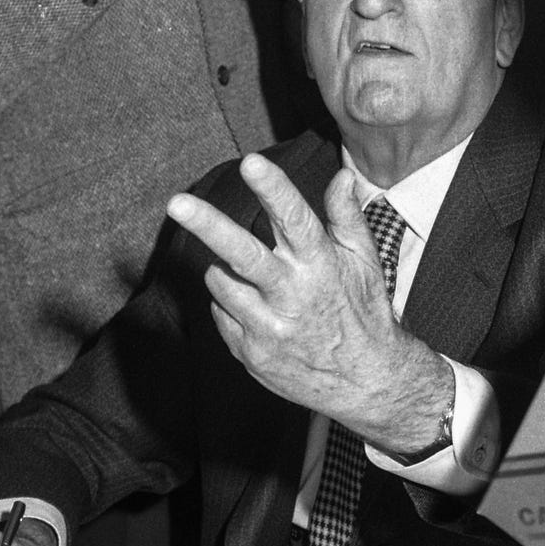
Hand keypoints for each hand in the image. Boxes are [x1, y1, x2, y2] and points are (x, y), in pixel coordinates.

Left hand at [166, 154, 452, 454]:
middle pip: (245, 255)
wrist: (367, 382)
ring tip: (255, 279)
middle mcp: (294, 297)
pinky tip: (260, 311)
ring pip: (221, 283)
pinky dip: (231, 305)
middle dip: (209, 226)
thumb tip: (341, 175)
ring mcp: (269, 329)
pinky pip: (221, 314)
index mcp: (322, 267)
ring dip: (225, 270)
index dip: (274, 189)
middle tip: (177, 203)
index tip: (252, 162)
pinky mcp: (252, 353)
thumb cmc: (363, 312)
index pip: (296, 220)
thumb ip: (347, 217)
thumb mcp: (364, 262)